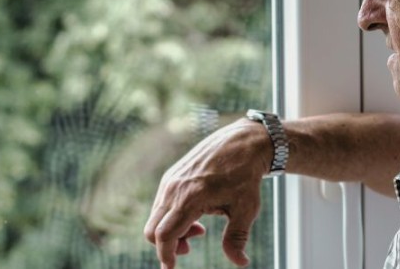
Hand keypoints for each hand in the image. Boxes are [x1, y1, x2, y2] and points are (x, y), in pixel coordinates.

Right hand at [143, 119, 272, 268]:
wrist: (244, 143)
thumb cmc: (246, 176)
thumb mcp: (246, 209)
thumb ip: (236, 238)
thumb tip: (240, 263)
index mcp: (190, 197)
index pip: (165, 235)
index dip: (165, 255)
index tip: (171, 268)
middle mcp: (174, 188)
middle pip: (153, 230)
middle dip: (167, 246)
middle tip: (190, 248)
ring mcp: (171, 180)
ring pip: (156, 217)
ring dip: (172, 231)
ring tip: (200, 229)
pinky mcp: (172, 175)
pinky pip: (162, 204)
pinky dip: (172, 216)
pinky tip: (196, 214)